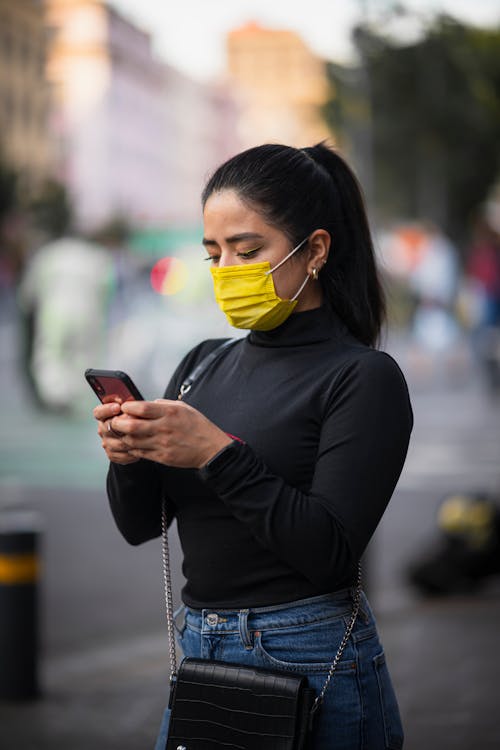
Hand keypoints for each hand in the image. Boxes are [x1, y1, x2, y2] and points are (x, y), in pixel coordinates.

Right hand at [93, 401, 139, 464]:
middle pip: (106, 428)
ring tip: (143, 436)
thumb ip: (129, 404)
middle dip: (122, 425)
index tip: (117, 406)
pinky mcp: (113, 454)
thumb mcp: (134, 407)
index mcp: (104, 415)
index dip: (106, 409)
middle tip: (135, 423)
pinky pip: (121, 456)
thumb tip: (131, 399)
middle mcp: (103, 429)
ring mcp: (107, 442)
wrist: (142, 434)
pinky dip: (132, 453)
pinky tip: (141, 448)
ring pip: (115, 443)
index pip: (98, 412)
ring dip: (129, 440)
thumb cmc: (138, 417)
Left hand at [110, 399, 232, 468]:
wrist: (211, 449)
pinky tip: (131, 444)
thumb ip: (163, 404)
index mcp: (169, 412)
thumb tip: (147, 403)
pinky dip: (132, 448)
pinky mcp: (162, 457)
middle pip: (131, 426)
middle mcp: (164, 427)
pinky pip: (140, 453)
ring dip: (123, 437)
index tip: (124, 408)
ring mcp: (162, 444)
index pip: (140, 407)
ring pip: (132, 441)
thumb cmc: (198, 426)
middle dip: (118, 423)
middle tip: (115, 422)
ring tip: (122, 433)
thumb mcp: (183, 407)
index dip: (127, 407)